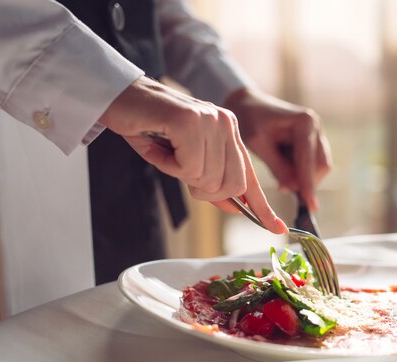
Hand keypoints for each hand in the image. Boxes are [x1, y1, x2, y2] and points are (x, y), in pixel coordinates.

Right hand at [99, 76, 286, 233]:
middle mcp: (226, 124)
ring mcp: (211, 120)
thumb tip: (235, 207)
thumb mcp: (185, 160)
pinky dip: (169, 166)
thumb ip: (211, 181)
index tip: (276, 227)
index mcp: (229, 132)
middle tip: (179, 168)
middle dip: (203, 190)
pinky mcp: (192, 122)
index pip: (249, 176)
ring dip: (181, 174)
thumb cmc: (149, 129)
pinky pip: (189, 168)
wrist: (120, 97)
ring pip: (208, 179)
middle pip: (231, 185)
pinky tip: (161, 146)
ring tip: (167, 150)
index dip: (262, 206)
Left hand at [224, 88, 331, 211]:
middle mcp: (315, 126)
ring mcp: (316, 133)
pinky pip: (312, 164)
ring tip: (281, 181)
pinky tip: (284, 173)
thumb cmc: (250, 120)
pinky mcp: (312, 140)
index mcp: (304, 123)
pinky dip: (301, 173)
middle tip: (283, 190)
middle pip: (321, 165)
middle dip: (306, 182)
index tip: (309, 206)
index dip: (308, 184)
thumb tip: (293, 189)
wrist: (247, 104)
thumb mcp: (258, 144)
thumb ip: (277, 167)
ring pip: (319, 167)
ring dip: (303, 178)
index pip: (309, 160)